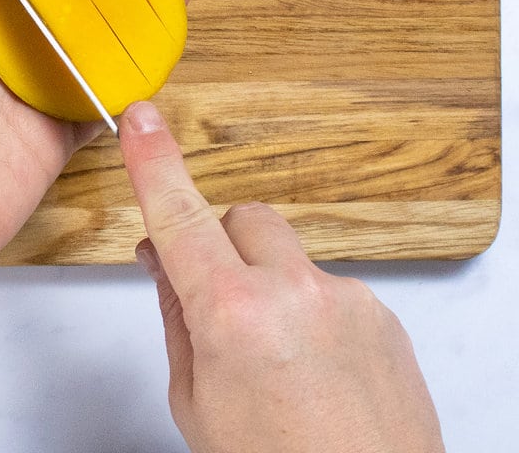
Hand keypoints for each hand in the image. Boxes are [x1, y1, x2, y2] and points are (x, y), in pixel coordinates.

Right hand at [119, 100, 444, 452]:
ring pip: (287, 256)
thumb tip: (164, 259)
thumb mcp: (196, 403)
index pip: (180, 216)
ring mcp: (347, 300)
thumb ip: (177, 318)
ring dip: (270, 285)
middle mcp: (295, 292)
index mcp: (233, 314)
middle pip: (242, 219)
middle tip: (216, 300)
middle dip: (220, 244)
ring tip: (278, 361)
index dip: (153, 162)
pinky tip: (315, 372)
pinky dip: (310, 313)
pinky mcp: (383, 315)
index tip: (140, 119)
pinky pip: (328, 288)